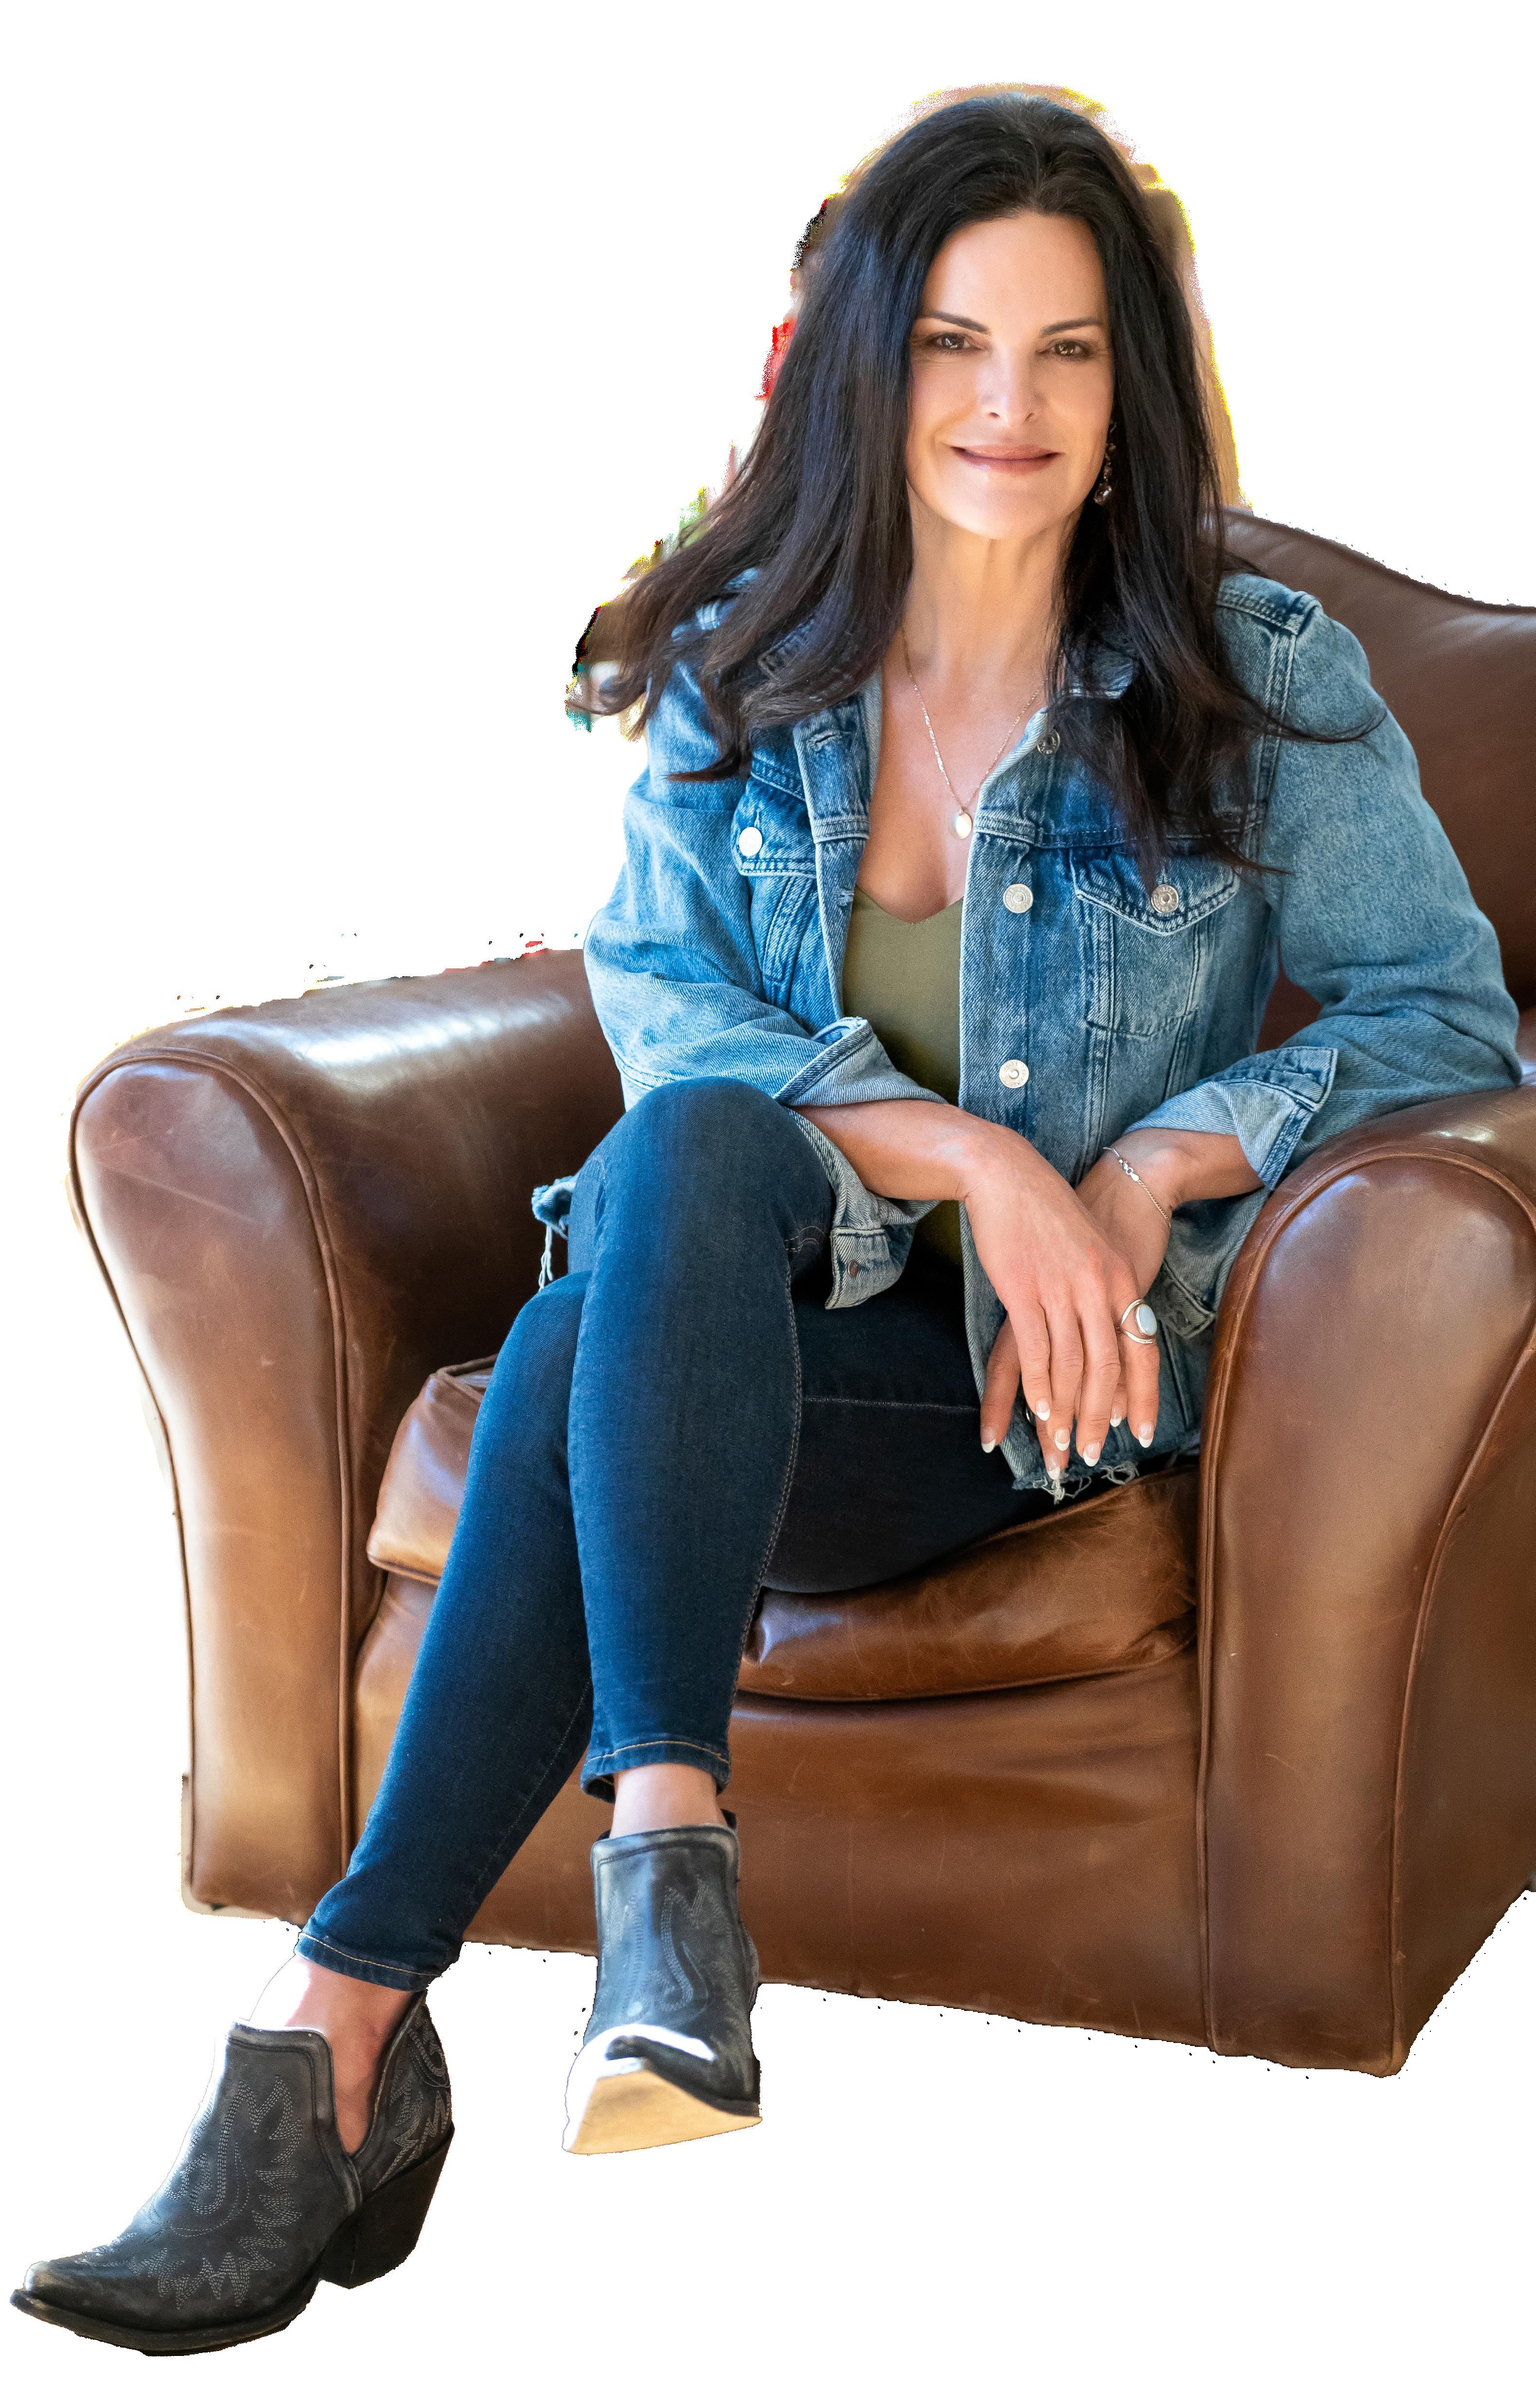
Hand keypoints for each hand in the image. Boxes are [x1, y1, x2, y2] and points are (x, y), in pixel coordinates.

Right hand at [966, 1125, 1160, 1479]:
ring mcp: (1062, 1288)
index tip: (1137, 1433)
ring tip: (1057, 1446)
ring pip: (1069, 1365)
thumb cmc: (1053, 1211)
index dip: (1140, 1396)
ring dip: (1063, 1412)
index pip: (1140, 1350)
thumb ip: (1108, 1291)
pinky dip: (1037, 1385)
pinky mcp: (1024, 1288)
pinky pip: (1036, 1349)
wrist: (1010, 1171)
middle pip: (1106, 1367)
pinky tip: (1036, 1410)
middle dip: (1097, 1418)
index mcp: (1121, 1279)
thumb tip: (1114, 1337)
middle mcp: (1098, 1287)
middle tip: (1089, 1455)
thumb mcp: (1096, 1249)